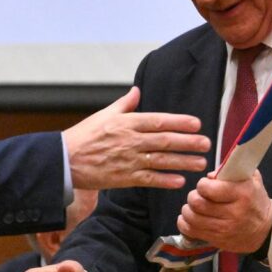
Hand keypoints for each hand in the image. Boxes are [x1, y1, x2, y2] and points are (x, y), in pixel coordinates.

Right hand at [63, 87, 210, 190]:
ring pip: (161, 161)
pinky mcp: (124, 178)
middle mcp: (130, 141)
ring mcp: (128, 160)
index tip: (197, 123)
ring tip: (200, 162)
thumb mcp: (104, 115)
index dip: (179, 122)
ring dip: (183, 162)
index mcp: (126, 123)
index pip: (158, 121)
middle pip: (165, 141)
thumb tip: (137, 91)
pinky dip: (165, 180)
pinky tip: (179, 181)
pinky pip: (149, 179)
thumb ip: (124, 104)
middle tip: (206, 143)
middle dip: (188, 142)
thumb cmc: (83, 136)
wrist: (65, 160)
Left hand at [177, 170, 271, 252]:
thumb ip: (231, 170)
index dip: (202, 184)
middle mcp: (234, 213)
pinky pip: (191, 231)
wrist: (265, 229)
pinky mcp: (218, 240)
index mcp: (242, 194)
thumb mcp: (251, 179)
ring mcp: (225, 229)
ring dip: (187, 210)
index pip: (208, 188)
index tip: (205, 185)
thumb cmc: (254, 200)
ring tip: (193, 207)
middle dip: (193, 197)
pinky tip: (189, 218)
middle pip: (197, 203)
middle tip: (198, 196)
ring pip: (192, 218)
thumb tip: (209, 176)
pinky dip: (184, 223)